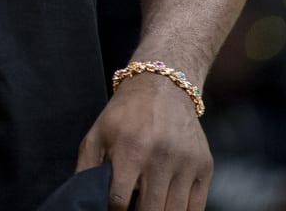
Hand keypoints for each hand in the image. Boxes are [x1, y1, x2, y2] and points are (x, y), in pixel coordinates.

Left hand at [77, 74, 212, 210]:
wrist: (164, 86)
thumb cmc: (127, 113)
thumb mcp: (98, 134)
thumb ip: (86, 168)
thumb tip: (81, 198)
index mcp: (130, 149)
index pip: (119, 201)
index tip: (114, 210)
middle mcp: (161, 157)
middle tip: (132, 208)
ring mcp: (186, 163)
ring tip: (148, 205)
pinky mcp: (205, 166)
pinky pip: (196, 208)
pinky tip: (168, 206)